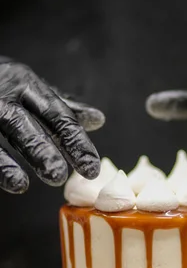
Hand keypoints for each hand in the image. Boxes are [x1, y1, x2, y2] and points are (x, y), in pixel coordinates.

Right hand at [0, 58, 104, 193]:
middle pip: (22, 124)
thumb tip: (97, 119)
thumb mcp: (30, 88)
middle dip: (40, 150)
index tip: (92, 168)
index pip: (57, 115)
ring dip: (4, 161)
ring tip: (20, 185)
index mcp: (25, 84)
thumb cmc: (1, 82)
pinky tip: (4, 181)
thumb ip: (62, 107)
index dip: (75, 142)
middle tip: (58, 177)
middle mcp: (3, 95)